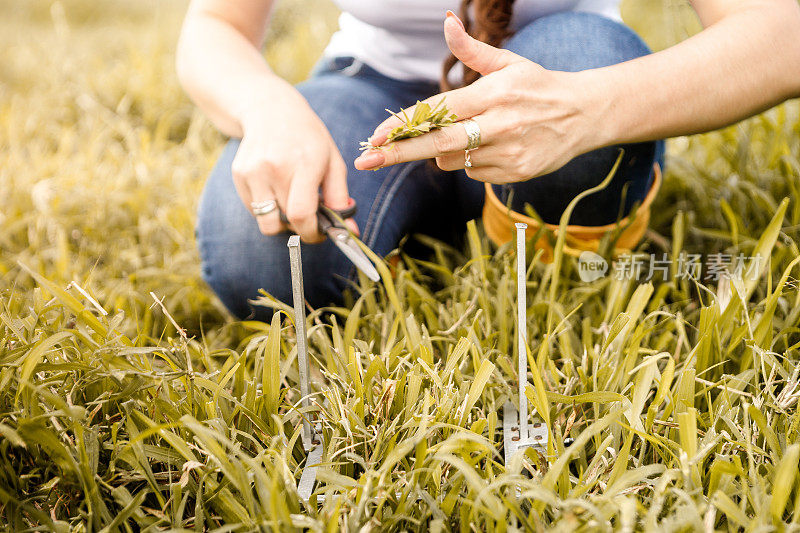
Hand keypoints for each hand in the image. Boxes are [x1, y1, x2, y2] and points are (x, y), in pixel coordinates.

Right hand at [231, 86, 356, 242]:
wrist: (270, 110)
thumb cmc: (308, 139)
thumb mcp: (332, 162)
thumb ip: (340, 198)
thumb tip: (350, 233)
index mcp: (304, 162)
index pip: (301, 213)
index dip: (311, 233)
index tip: (319, 234)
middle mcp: (274, 167)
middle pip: (286, 221)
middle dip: (301, 227)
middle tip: (309, 215)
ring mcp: (253, 171)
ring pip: (266, 222)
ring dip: (282, 222)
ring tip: (291, 201)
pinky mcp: (239, 175)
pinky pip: (254, 210)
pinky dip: (267, 209)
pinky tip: (275, 187)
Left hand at [354, 12, 600, 183]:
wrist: (584, 115)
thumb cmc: (539, 86)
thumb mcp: (509, 62)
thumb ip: (472, 50)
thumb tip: (446, 22)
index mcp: (494, 93)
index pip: (439, 111)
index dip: (405, 124)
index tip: (375, 135)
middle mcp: (500, 125)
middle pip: (438, 145)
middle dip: (399, 152)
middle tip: (366, 160)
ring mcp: (508, 152)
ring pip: (453, 160)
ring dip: (444, 152)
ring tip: (470, 133)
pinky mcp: (516, 173)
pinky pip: (474, 173)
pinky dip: (470, 162)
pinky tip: (492, 147)